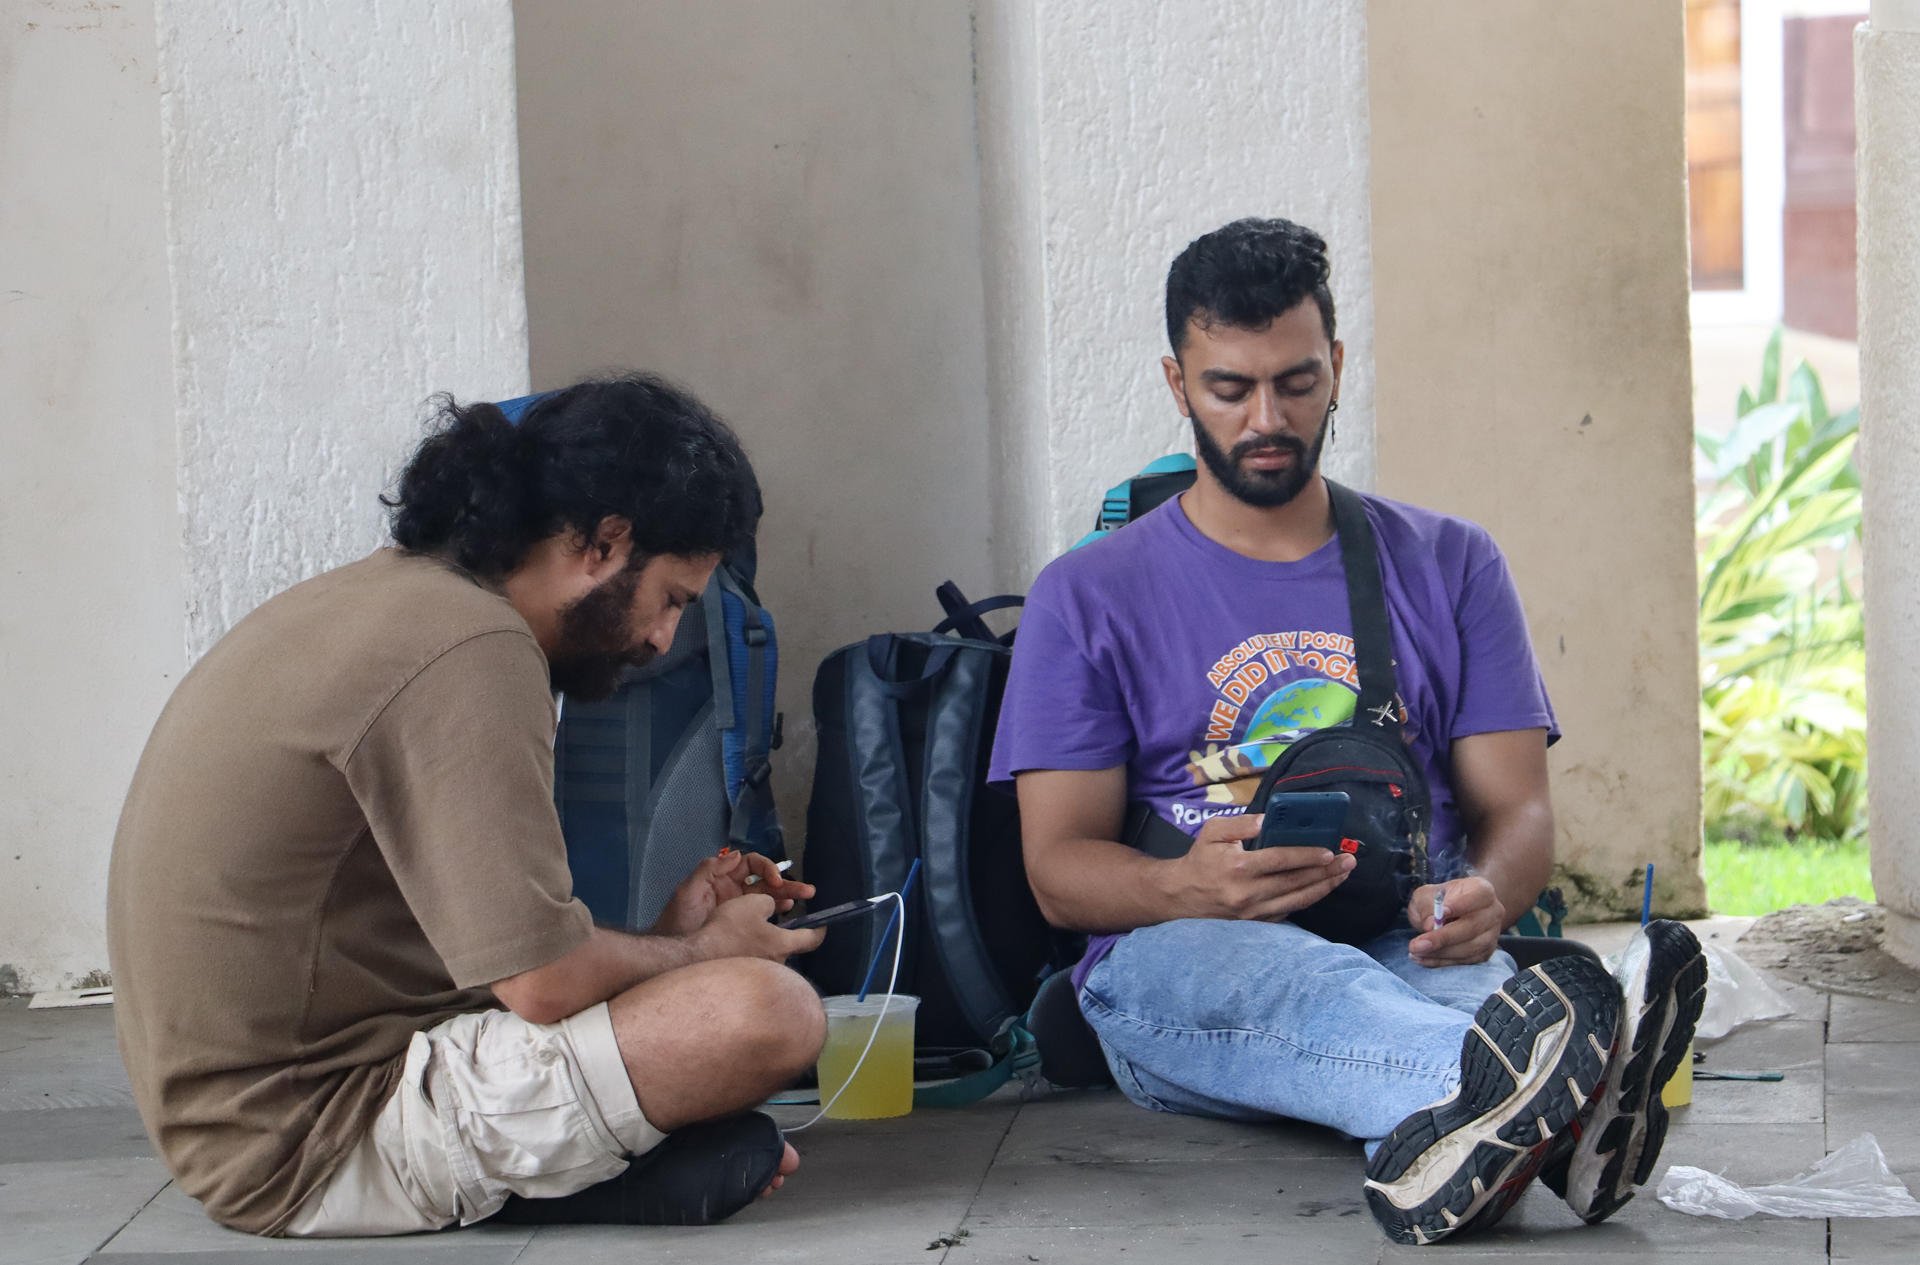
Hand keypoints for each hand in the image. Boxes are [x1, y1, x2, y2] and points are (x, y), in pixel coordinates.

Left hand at [653, 851, 814, 937]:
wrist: (672, 953)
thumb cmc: (676, 921)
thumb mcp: (687, 891)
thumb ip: (708, 869)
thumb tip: (736, 854)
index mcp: (722, 878)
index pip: (751, 865)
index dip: (766, 868)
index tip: (776, 881)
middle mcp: (733, 890)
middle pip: (765, 882)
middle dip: (786, 883)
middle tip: (807, 891)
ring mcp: (738, 909)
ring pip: (768, 898)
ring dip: (787, 897)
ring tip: (803, 900)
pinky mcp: (741, 926)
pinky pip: (763, 917)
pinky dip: (777, 914)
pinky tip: (788, 915)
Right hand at [687, 892, 825, 963]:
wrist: (697, 956)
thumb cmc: (729, 929)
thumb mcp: (752, 904)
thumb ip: (769, 903)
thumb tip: (770, 909)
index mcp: (783, 945)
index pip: (811, 940)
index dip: (819, 930)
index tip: (822, 924)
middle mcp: (776, 963)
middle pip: (786, 946)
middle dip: (781, 934)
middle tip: (770, 920)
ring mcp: (760, 974)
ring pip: (768, 954)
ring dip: (763, 942)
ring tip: (747, 929)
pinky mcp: (743, 979)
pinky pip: (754, 961)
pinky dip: (750, 951)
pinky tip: (735, 943)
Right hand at [1174, 812, 1355, 921]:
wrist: (1182, 896)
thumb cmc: (1200, 860)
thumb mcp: (1211, 832)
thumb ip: (1239, 824)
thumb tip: (1266, 821)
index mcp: (1238, 867)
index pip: (1280, 860)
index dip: (1306, 856)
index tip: (1328, 851)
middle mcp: (1248, 893)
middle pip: (1295, 882)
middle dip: (1326, 871)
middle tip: (1349, 861)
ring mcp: (1253, 912)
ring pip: (1297, 900)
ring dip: (1324, 887)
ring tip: (1343, 875)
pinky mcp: (1256, 923)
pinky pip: (1289, 912)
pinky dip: (1308, 900)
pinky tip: (1322, 889)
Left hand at [1408, 875, 1503, 966]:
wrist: (1452, 914)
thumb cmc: (1438, 901)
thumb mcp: (1427, 895)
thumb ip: (1427, 905)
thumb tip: (1430, 925)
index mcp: (1481, 890)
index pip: (1478, 895)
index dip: (1461, 904)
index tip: (1441, 913)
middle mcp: (1492, 912)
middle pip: (1472, 926)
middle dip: (1443, 938)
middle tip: (1417, 944)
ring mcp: (1491, 934)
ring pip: (1470, 948)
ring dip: (1440, 953)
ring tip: (1416, 952)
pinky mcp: (1485, 952)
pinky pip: (1465, 960)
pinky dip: (1442, 961)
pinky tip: (1423, 958)